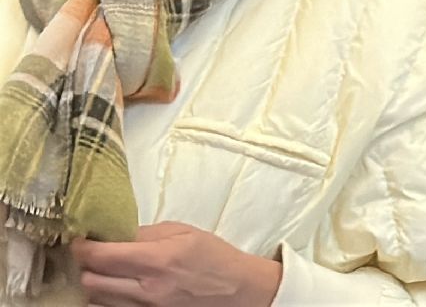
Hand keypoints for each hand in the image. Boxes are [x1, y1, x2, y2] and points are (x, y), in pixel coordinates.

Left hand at [73, 222, 281, 306]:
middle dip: (86, 266)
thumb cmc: (214, 257)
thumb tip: (114, 234)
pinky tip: (117, 288)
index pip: (100, 256)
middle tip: (92, 255)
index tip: (80, 240)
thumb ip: (146, 234)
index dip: (82, 247)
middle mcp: (146, 289)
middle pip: (90, 281)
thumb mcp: (184, 233)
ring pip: (95, 300)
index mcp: (157, 260)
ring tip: (107, 272)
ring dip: (95, 284)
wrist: (238, 291)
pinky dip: (106, 300)